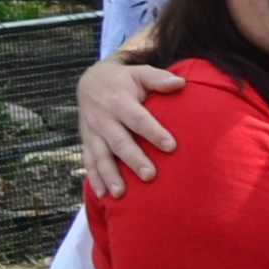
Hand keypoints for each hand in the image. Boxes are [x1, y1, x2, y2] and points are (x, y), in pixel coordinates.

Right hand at [77, 59, 183, 194]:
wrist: (90, 82)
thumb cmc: (125, 80)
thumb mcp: (140, 72)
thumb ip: (159, 78)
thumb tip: (181, 82)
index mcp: (119, 101)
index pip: (138, 119)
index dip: (154, 132)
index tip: (171, 147)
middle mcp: (103, 118)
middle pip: (119, 141)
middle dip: (133, 159)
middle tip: (149, 176)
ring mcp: (92, 132)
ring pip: (100, 156)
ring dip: (109, 175)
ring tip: (121, 194)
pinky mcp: (87, 142)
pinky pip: (88, 162)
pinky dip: (94, 179)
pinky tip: (103, 195)